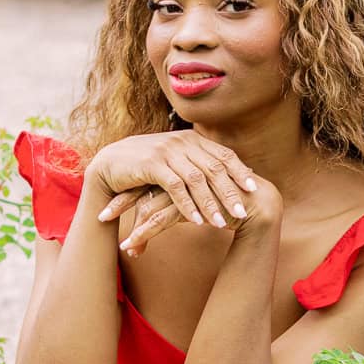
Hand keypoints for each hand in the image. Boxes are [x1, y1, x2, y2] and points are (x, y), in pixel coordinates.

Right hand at [90, 131, 258, 231]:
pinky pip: (175, 187)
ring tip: (221, 224)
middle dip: (230, 192)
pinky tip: (196, 222)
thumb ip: (196, 164)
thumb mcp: (175, 161)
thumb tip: (220, 178)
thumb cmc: (145, 166)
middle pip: (214, 168)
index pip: (223, 154)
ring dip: (210, 204)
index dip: (239, 171)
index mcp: (192, 139)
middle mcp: (183, 141)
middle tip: (243, 213)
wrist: (111, 162)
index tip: (253, 188)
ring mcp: (168, 151)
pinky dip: (187, 205)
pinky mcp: (152, 164)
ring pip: (197, 179)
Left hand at [117, 173, 281, 258]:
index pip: (148, 176)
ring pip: (152, 206)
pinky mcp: (197, 203)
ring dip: (134, 226)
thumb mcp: (199, 198)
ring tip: (121, 244)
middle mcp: (183, 171)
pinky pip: (165, 219)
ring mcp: (190, 187)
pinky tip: (134, 247)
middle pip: (145, 187)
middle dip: (122, 204)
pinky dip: (147, 233)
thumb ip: (179, 197)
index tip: (108, 202)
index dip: (128, 189)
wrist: (260, 207)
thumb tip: (154, 208)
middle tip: (100, 216)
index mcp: (182, 165)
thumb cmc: (229, 203)